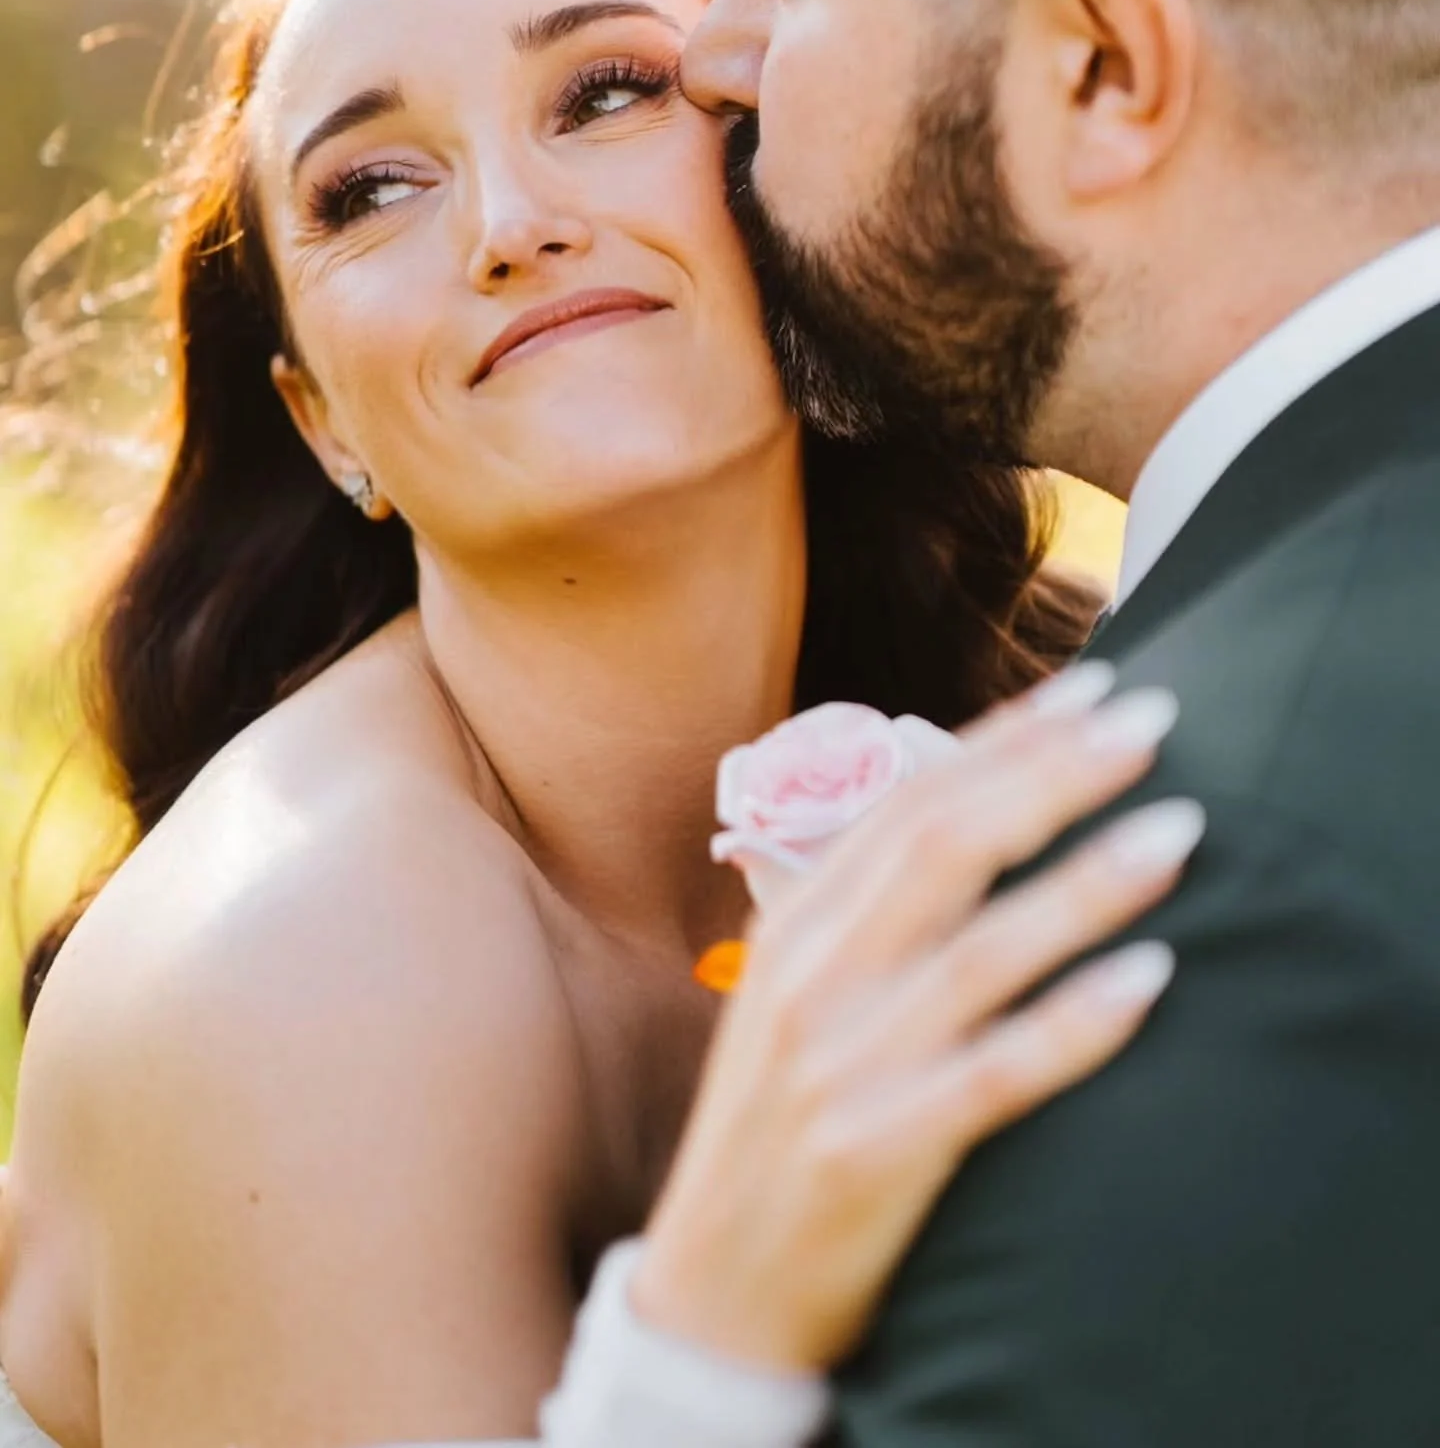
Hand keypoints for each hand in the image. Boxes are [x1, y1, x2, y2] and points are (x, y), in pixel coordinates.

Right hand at [634, 665, 1198, 1373]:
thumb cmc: (779, 1123)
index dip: (1006, 737)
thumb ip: (860, 907)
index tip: (1093, 687)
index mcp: (794, 923)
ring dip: (1086, 885)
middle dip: (1055, 774)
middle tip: (1153, 722)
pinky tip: (1149, 977)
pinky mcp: (876, 1150)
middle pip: (945, 844)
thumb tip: (958, 809)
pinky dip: (1074, 1022)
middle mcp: (812, 976)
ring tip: (1179, 836)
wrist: (717, 1288)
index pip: (908, 798)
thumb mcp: (793, 994)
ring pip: (979, 949)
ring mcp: (842, 1062)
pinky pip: (994, 1074)